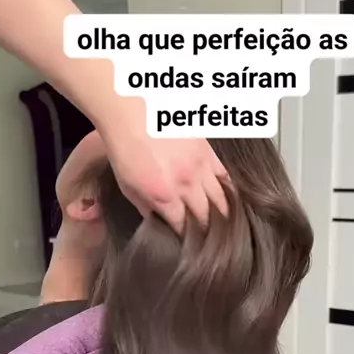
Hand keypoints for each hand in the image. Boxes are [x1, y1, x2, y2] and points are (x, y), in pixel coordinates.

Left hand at [100, 110, 229, 232]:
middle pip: (207, 217)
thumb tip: (157, 222)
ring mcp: (200, 166)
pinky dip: (228, 190)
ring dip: (223, 215)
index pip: (184, 227)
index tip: (188, 244)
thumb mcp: (127, 185)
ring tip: (224, 226)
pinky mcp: (207, 150)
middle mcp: (187, 184)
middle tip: (209, 239)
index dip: (187, 238)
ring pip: (222, 199)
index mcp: (165, 196)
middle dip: (208, 231)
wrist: (130, 109)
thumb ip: (145, 207)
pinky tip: (229, 199)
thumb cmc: (124, 146)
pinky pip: (225, 176)